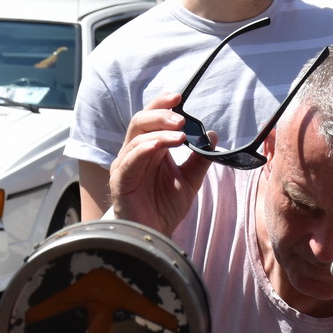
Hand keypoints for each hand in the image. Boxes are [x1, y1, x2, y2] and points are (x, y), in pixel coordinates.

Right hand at [107, 92, 213, 233]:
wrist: (154, 236)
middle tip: (182, 118)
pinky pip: (130, 159)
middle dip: (161, 115)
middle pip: (141, 121)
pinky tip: (159, 146)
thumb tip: (212, 135)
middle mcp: (134, 152)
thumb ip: (199, 159)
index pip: (152, 117)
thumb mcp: (189, 181)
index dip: (163, 104)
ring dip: (159, 132)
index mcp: (150, 148)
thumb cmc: (165, 208)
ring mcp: (125, 165)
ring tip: (181, 135)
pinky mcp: (120, 180)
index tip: (179, 96)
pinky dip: (145, 149)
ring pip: (136, 137)